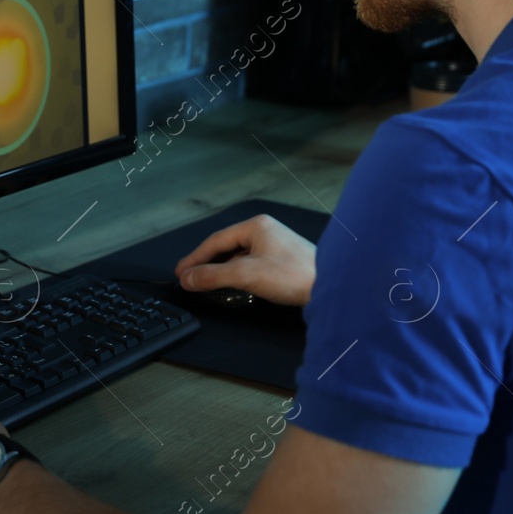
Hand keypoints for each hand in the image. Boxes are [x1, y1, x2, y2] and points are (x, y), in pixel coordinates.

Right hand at [173, 213, 315, 306]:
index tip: (181, 272)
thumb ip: (213, 276)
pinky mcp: (282, 261)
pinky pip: (251, 264)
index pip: (216, 241)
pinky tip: (232, 286)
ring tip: (206, 283)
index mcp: (256, 226)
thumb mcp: (246, 275)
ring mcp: (275, 246)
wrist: (330, 287)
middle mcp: (266, 231)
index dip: (195, 258)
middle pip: (226, 247)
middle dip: (206, 264)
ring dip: (222, 270)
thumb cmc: (296, 275)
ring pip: (239, 257)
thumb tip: (189, 278)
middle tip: (189, 278)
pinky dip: (237, 275)